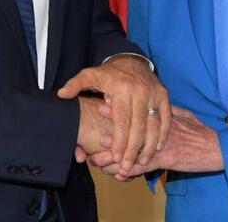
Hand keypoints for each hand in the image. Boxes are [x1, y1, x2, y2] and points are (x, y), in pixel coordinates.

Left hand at [58, 56, 169, 171]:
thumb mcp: (89, 75)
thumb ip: (75, 85)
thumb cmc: (108, 74)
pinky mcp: (164, 95)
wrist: (132, 60)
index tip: (116, 158)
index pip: (122, 120)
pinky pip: (166, 118)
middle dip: (133, 149)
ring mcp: (154, 93)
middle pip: (138, 126)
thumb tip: (61, 95)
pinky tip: (157, 148)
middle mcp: (140, 91)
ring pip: (154, 125)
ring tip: (142, 162)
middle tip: (127, 166)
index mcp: (121, 88)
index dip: (119, 141)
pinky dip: (163, 134)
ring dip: (149, 146)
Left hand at [91, 106, 222, 178]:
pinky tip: (119, 174)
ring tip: (98, 160)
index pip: (135, 108)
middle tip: (93, 141)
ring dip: (115, 156)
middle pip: (129, 128)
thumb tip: (151, 102)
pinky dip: (131, 170)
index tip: (102, 106)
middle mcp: (158, 124)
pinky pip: (144, 165)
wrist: (216, 146)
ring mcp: (161, 141)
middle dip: (111, 135)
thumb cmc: (199, 130)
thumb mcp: (182, 113)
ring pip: (132, 148)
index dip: (118, 108)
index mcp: (160, 110)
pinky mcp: (166, 157)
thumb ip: (164, 108)